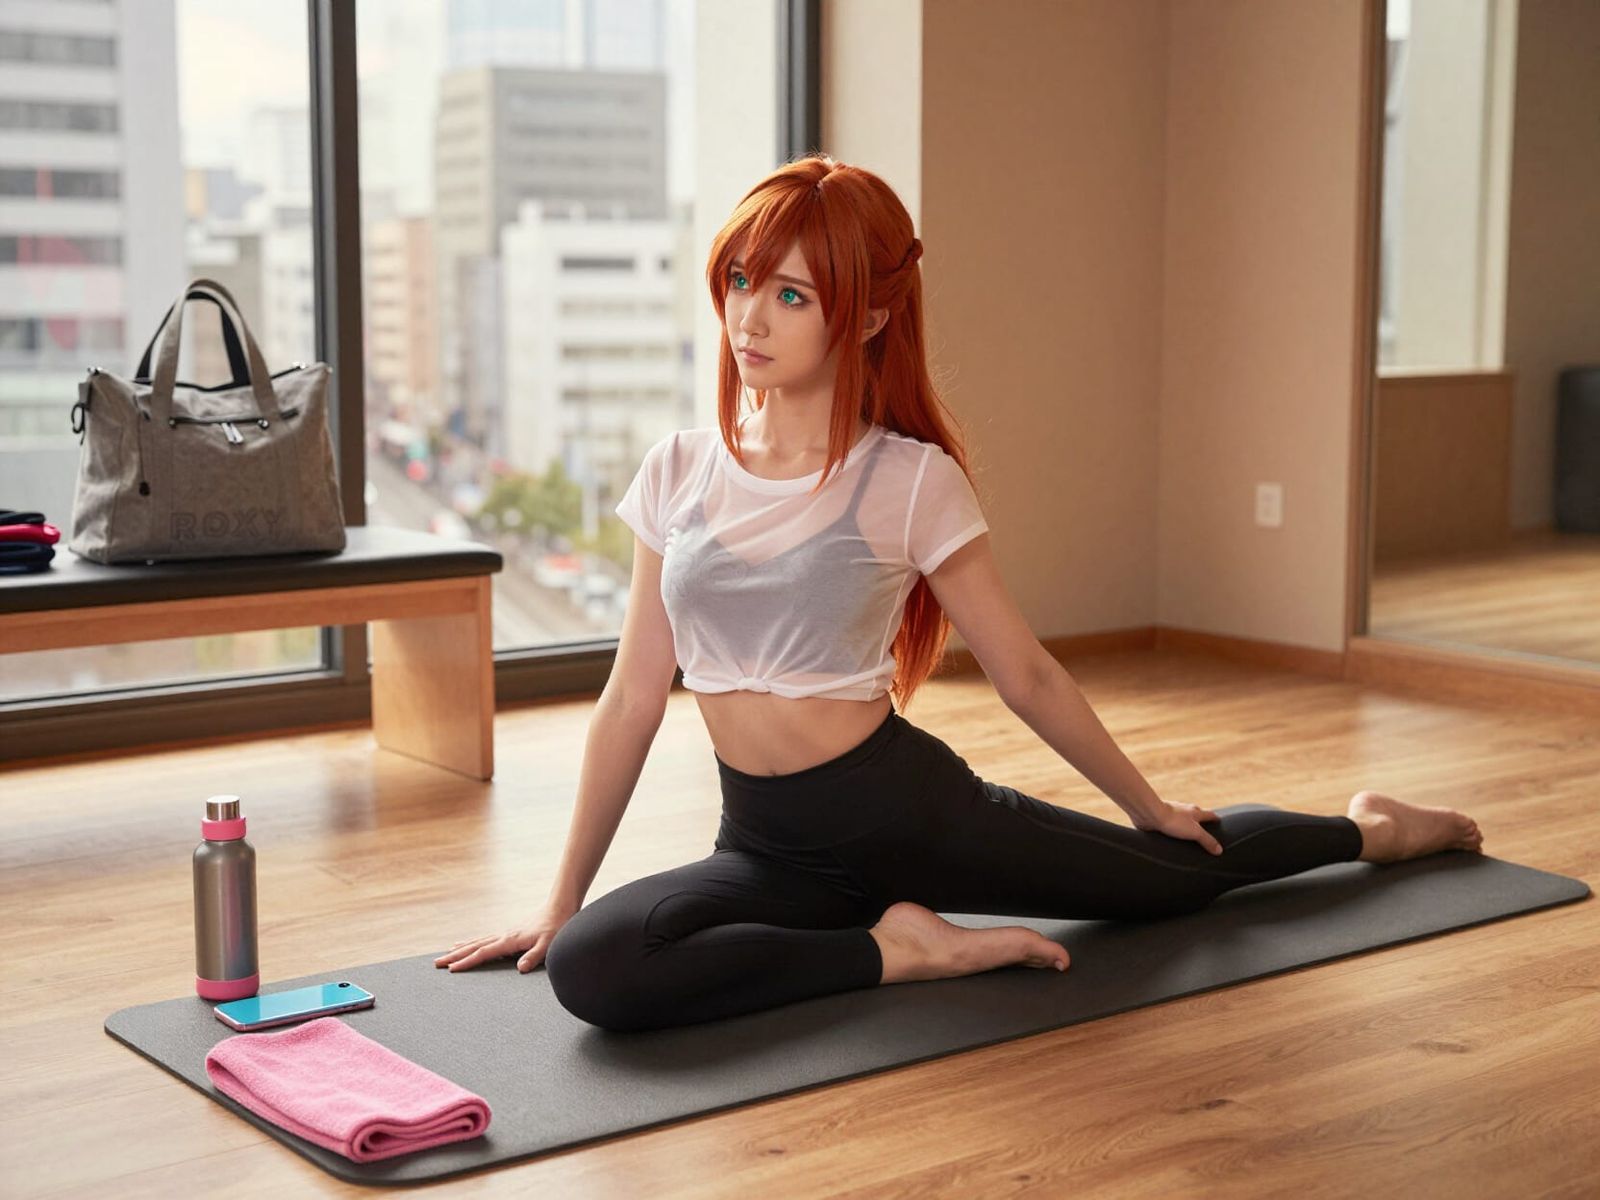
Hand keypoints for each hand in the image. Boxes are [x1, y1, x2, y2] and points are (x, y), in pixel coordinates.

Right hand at [434, 898, 578, 974]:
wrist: (560, 908)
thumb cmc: (555, 927)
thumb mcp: (548, 944)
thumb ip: (534, 956)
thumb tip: (520, 968)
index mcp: (509, 940)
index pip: (483, 953)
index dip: (467, 962)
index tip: (451, 969)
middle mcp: (504, 936)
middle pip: (474, 947)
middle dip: (455, 956)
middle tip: (436, 963)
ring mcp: (505, 933)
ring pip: (478, 942)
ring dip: (462, 949)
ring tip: (446, 954)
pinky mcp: (510, 933)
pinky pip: (486, 939)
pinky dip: (474, 942)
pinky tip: (471, 944)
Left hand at [1130, 800, 1223, 854]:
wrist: (1151, 814)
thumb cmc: (1174, 821)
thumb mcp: (1195, 832)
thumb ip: (1207, 841)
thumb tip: (1219, 850)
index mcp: (1195, 812)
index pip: (1210, 815)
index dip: (1215, 819)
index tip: (1219, 822)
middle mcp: (1185, 810)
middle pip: (1196, 816)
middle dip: (1200, 823)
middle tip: (1204, 832)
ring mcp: (1172, 813)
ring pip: (1182, 819)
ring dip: (1185, 826)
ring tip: (1187, 837)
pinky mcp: (1161, 818)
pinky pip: (1170, 824)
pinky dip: (1173, 829)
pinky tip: (1171, 837)